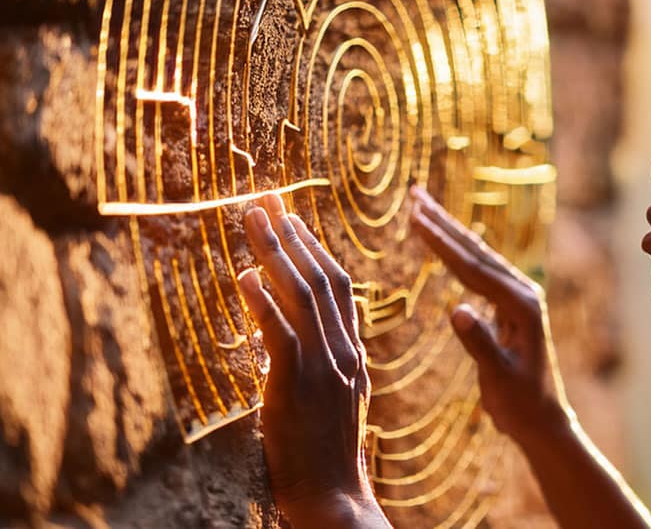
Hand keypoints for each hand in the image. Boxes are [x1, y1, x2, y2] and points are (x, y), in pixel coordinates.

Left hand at [239, 194, 390, 528]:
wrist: (335, 499)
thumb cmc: (329, 459)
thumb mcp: (339, 405)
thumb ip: (328, 367)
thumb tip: (298, 339)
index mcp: (354, 355)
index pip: (339, 287)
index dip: (315, 249)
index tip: (293, 220)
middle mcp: (343, 352)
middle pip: (322, 278)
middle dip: (293, 236)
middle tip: (268, 201)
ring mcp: (324, 367)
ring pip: (303, 294)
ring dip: (276, 252)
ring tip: (253, 219)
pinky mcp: (297, 385)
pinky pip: (281, 333)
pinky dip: (264, 300)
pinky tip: (246, 275)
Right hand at [408, 185, 572, 445]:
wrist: (542, 419)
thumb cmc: (521, 404)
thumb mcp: (499, 379)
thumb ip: (480, 344)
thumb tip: (456, 310)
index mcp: (521, 305)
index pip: (473, 268)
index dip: (442, 243)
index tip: (416, 217)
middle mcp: (522, 292)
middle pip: (475, 251)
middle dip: (443, 222)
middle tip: (414, 194)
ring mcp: (517, 296)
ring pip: (477, 256)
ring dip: (449, 231)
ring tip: (422, 206)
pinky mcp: (510, 304)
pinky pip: (479, 270)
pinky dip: (457, 252)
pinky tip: (449, 239)